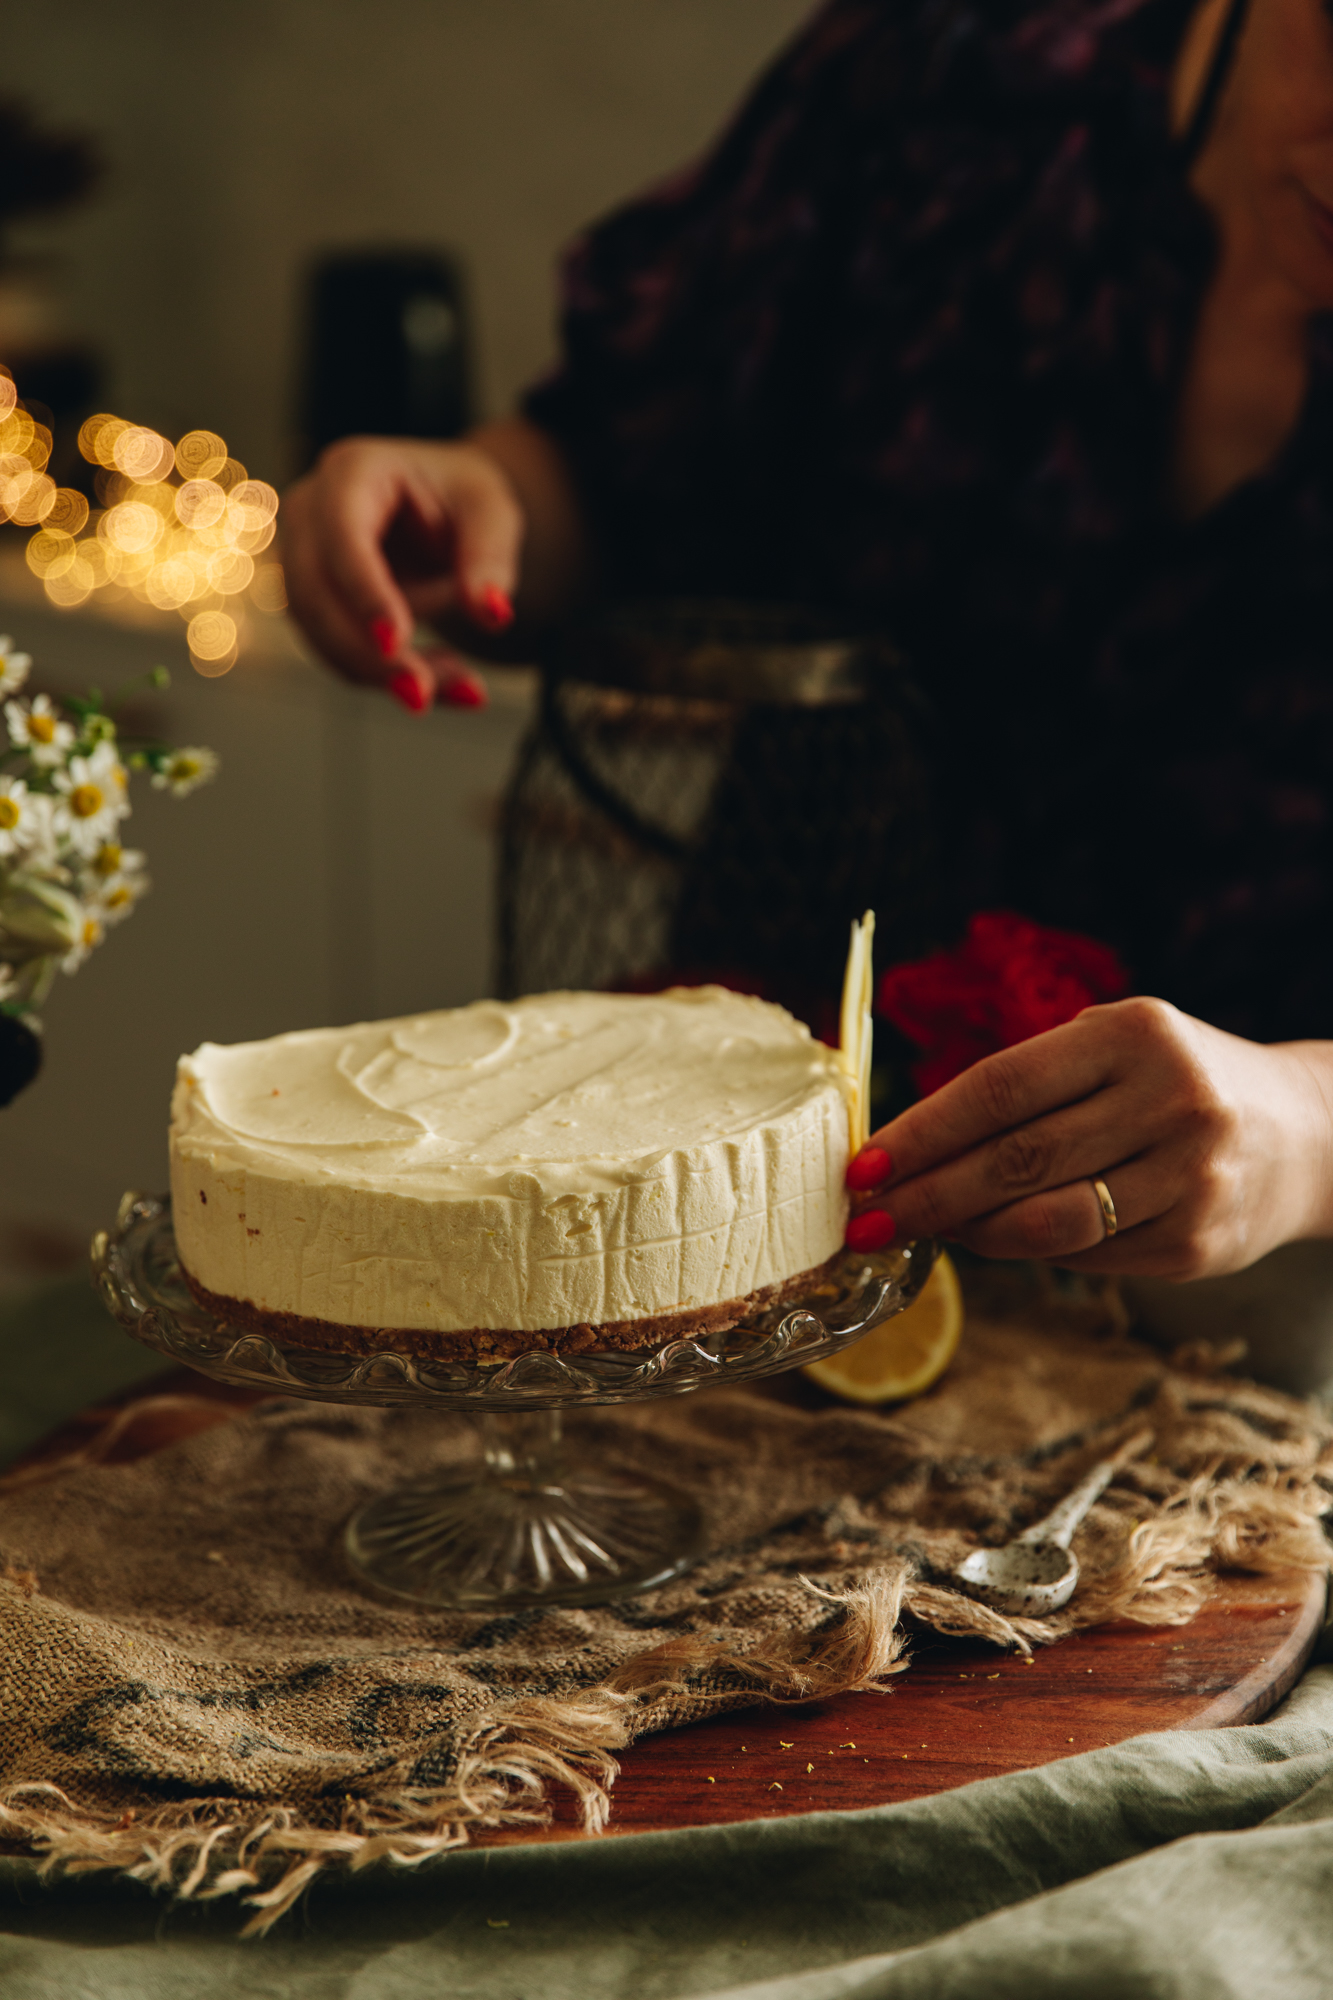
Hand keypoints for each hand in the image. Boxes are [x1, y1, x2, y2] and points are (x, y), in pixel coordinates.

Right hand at [281, 436, 520, 710]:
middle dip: (365, 653)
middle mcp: (311, 511)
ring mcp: (301, 558)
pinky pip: (338, 652)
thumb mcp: (493, 515)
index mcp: (353, 470)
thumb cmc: (462, 500)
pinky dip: (390, 676)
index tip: (396, 643)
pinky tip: (445, 681)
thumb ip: (491, 560)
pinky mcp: (311, 602)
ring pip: (320, 633)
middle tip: (422, 696)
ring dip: (385, 673)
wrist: (441, 510)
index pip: (344, 536)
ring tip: (462, 685)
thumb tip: (491, 613)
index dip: (365, 592)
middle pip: (315, 593)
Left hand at [847, 998, 1332, 1278]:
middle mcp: (1170, 1102)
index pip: (1000, 1088)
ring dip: (969, 1233)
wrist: (1304, 1133)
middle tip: (866, 1219)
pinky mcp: (1197, 1244)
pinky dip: (1026, 1253)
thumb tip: (909, 1144)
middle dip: (927, 1195)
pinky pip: (1085, 1258)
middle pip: (1016, 1161)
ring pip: (1047, 1224)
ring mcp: (1190, 1178)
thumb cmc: (1171, 1080)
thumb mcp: (1114, 1045)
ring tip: (923, 1229)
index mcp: (1134, 1036)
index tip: (864, 1165)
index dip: (922, 1132)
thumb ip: (1027, 1082)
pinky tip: (992, 1240)